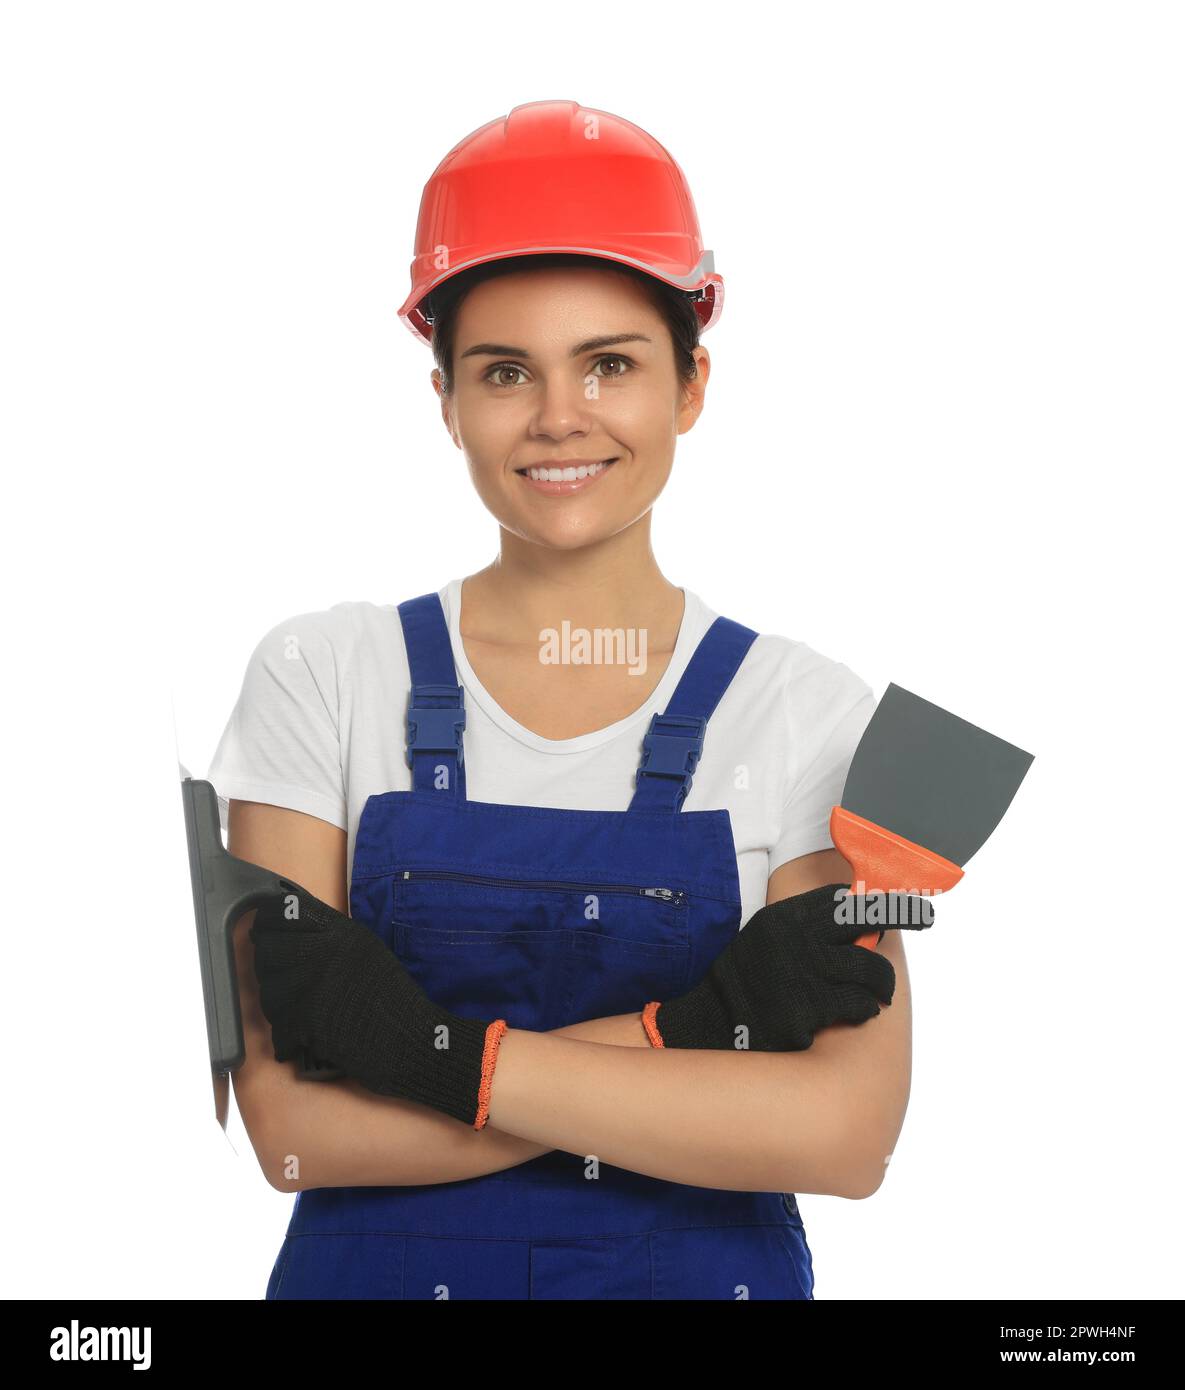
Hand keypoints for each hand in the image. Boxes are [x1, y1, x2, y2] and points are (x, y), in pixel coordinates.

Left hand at [250, 886, 506, 1128]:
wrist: (410, 1038)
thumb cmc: (391, 995)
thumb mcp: (365, 948)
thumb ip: (329, 932)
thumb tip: (290, 918)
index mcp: (337, 932)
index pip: (279, 916)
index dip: (266, 923)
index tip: (264, 929)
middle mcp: (321, 954)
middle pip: (266, 952)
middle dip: (266, 964)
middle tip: (278, 973)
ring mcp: (311, 988)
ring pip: (267, 990)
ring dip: (274, 1001)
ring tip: (294, 1008)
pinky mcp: (306, 1022)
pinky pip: (277, 1027)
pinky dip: (285, 1036)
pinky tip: (301, 1035)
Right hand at [642, 883, 930, 1051]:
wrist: (711, 1022)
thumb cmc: (747, 981)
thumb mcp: (767, 938)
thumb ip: (805, 927)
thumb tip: (856, 918)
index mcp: (786, 917)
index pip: (842, 898)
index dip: (875, 902)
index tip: (899, 904)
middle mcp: (796, 938)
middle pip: (866, 918)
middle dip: (903, 915)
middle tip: (926, 917)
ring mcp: (803, 972)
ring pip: (870, 968)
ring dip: (881, 984)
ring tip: (877, 994)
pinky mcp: (809, 1008)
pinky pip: (859, 1004)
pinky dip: (864, 1009)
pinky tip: (856, 1012)